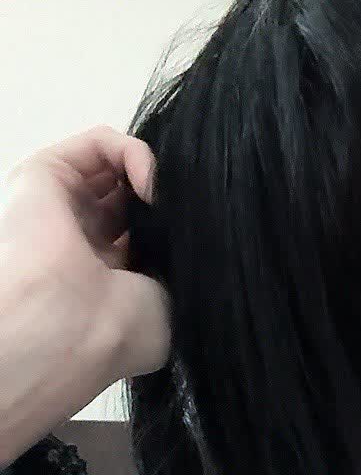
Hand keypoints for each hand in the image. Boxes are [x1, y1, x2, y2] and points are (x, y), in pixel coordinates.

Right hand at [0, 124, 170, 380]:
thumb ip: (175, 264)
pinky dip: (134, 151)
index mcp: (110, 279)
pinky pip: (99, 143)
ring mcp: (63, 206)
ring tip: (168, 200)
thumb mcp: (167, 305)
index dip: (176, 225)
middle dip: (165, 197)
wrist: (69, 325)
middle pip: (131, 196)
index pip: (146, 234)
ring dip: (152, 174)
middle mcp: (84, 240)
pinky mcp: (44, 174)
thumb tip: (189, 232)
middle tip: (186, 211)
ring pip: (116, 167)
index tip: (202, 233)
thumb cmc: (121, 330)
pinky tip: (152, 183)